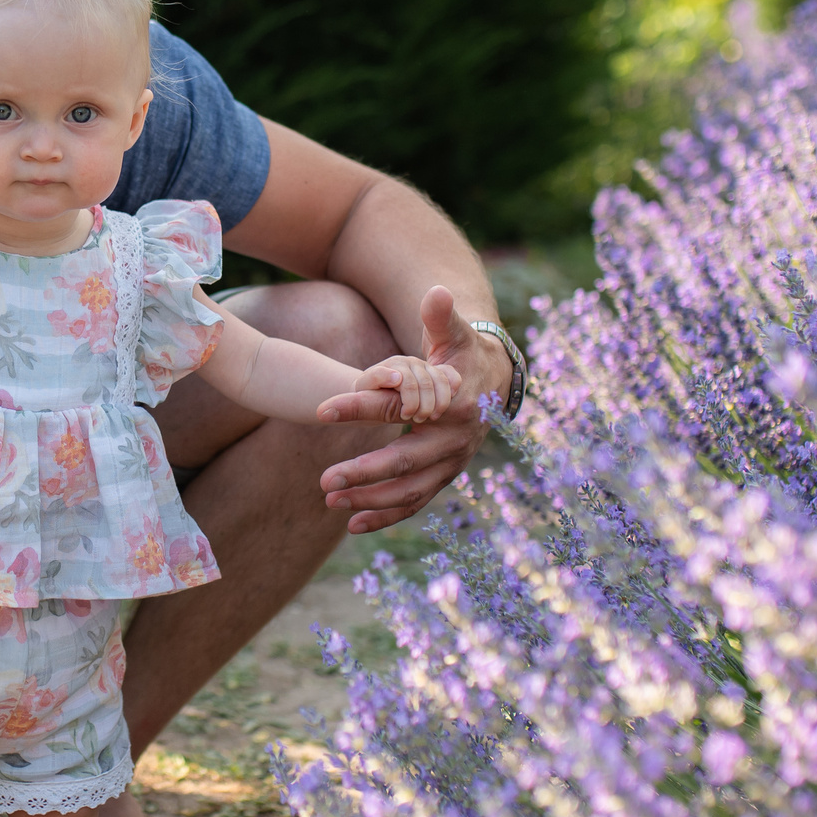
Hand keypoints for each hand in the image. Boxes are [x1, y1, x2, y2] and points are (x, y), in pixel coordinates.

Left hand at [311, 285, 514, 533]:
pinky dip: (386, 516)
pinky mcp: (444, 477)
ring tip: (330, 502)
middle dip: (363, 473)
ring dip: (370, 501)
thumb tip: (437, 291)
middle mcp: (454, 439)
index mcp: (451, 402)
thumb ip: (440, 316)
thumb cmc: (463, 354)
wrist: (495, 384)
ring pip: (409, 490)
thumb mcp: (454, 333)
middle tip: (324, 481)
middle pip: (404, 460)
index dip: (359, 406)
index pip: (398, 405)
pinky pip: (415, 502)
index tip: (322, 409)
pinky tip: (353, 525)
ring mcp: (451, 463)